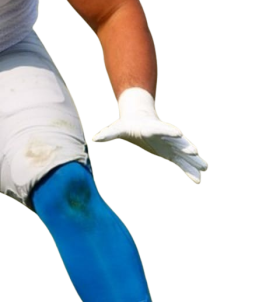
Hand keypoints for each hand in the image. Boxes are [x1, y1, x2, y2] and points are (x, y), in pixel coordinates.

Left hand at [91, 88, 207, 183]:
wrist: (138, 121)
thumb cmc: (126, 125)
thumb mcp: (116, 129)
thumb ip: (108, 134)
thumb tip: (95, 138)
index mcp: (152, 128)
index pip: (161, 128)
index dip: (169, 130)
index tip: (178, 133)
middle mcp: (164, 136)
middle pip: (177, 141)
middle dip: (186, 146)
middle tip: (195, 152)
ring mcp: (170, 145)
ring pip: (184, 153)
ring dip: (194, 160)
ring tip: (205, 168)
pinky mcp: (171, 153)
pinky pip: (182, 163)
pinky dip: (189, 171)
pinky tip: (198, 180)